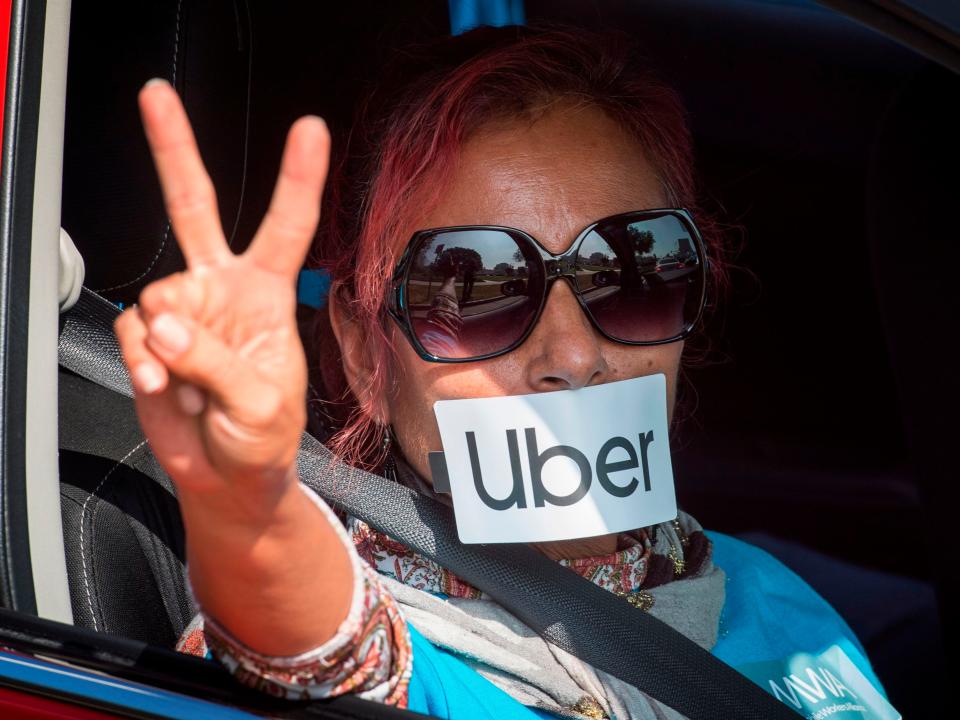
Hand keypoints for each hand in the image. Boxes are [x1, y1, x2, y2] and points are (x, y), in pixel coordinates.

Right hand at [115, 80, 328, 519]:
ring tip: (196, 385)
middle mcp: (223, 290)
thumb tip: (163, 323)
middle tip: (157, 95)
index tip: (309, 129)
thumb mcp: (261, 402)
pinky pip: (134, 333)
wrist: (227, 476)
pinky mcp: (150, 338)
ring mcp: (184, 312)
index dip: (298, 178)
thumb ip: (213, 359)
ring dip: (170, 344)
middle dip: (174, 149)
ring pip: (158, 295)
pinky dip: (146, 363)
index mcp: (269, 294)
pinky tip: (167, 387)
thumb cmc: (263, 436)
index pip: (287, 226)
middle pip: (195, 206)